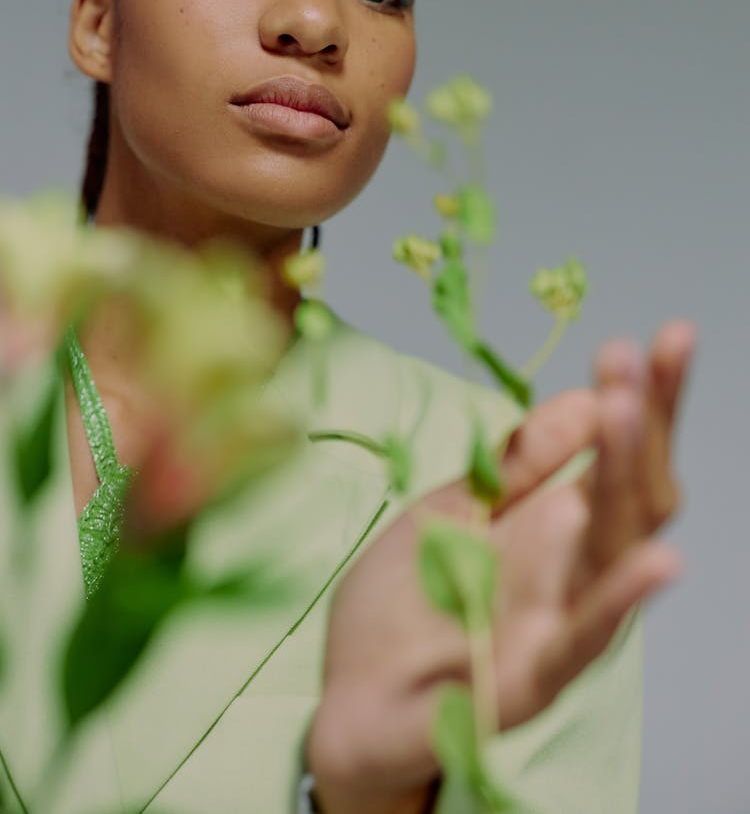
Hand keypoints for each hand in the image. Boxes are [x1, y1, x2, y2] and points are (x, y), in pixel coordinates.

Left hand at [306, 320, 695, 813]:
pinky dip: (619, 600)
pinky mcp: (529, 677)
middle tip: (638, 355)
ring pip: (613, 550)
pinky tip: (658, 560)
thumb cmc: (407, 603)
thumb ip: (518, 463)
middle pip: (633, 493)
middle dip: (644, 421)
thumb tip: (586, 397)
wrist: (351, 696)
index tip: (648, 340)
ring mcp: (557, 625)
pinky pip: (583, 638)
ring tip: (628, 411)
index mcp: (556, 528)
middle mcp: (572, 572)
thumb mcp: (454, 508)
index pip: (617, 456)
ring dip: (625, 479)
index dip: (641, 400)